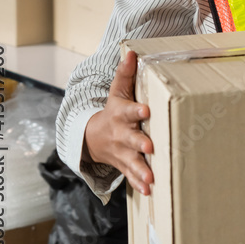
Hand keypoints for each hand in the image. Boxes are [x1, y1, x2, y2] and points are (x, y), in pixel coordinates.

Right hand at [83, 50, 153, 194]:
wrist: (92, 137)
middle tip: (150, 146)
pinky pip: (131, 176)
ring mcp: (122, 152)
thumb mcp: (116, 92)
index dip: (137, 111)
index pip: (129, 111)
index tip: (146, 110)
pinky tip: (149, 192)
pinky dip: (138, 184)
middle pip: (131, 139)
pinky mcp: (124, 165)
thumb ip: (125, 74)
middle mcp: (121, 134)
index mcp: (121, 115)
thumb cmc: (113, 111)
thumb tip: (132, 51)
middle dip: (140, 143)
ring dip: (141, 170)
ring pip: (132, 161)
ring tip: (152, 178)